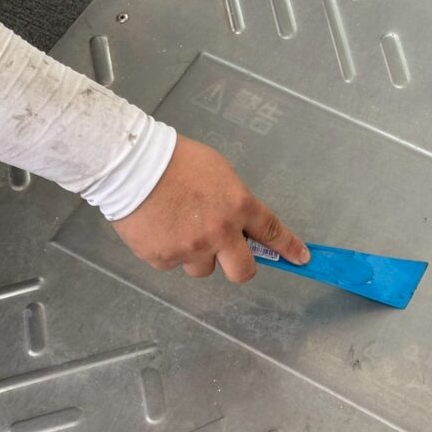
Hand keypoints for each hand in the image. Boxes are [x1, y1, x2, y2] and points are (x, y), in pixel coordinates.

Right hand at [112, 134, 309, 282]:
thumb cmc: (176, 160)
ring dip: (196, 254)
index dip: (289, 248)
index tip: (301, 258)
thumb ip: (232, 200)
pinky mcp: (162, 259)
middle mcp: (219, 233)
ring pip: (202, 268)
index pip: (272, 232)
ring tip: (177, 227)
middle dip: (238, 266)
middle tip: (228, 255)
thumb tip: (239, 221)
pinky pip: (171, 263)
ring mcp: (190, 249)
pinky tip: (157, 227)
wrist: (131, 166)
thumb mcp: (218, 171)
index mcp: (237, 206)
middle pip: (242, 272)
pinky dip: (167, 250)